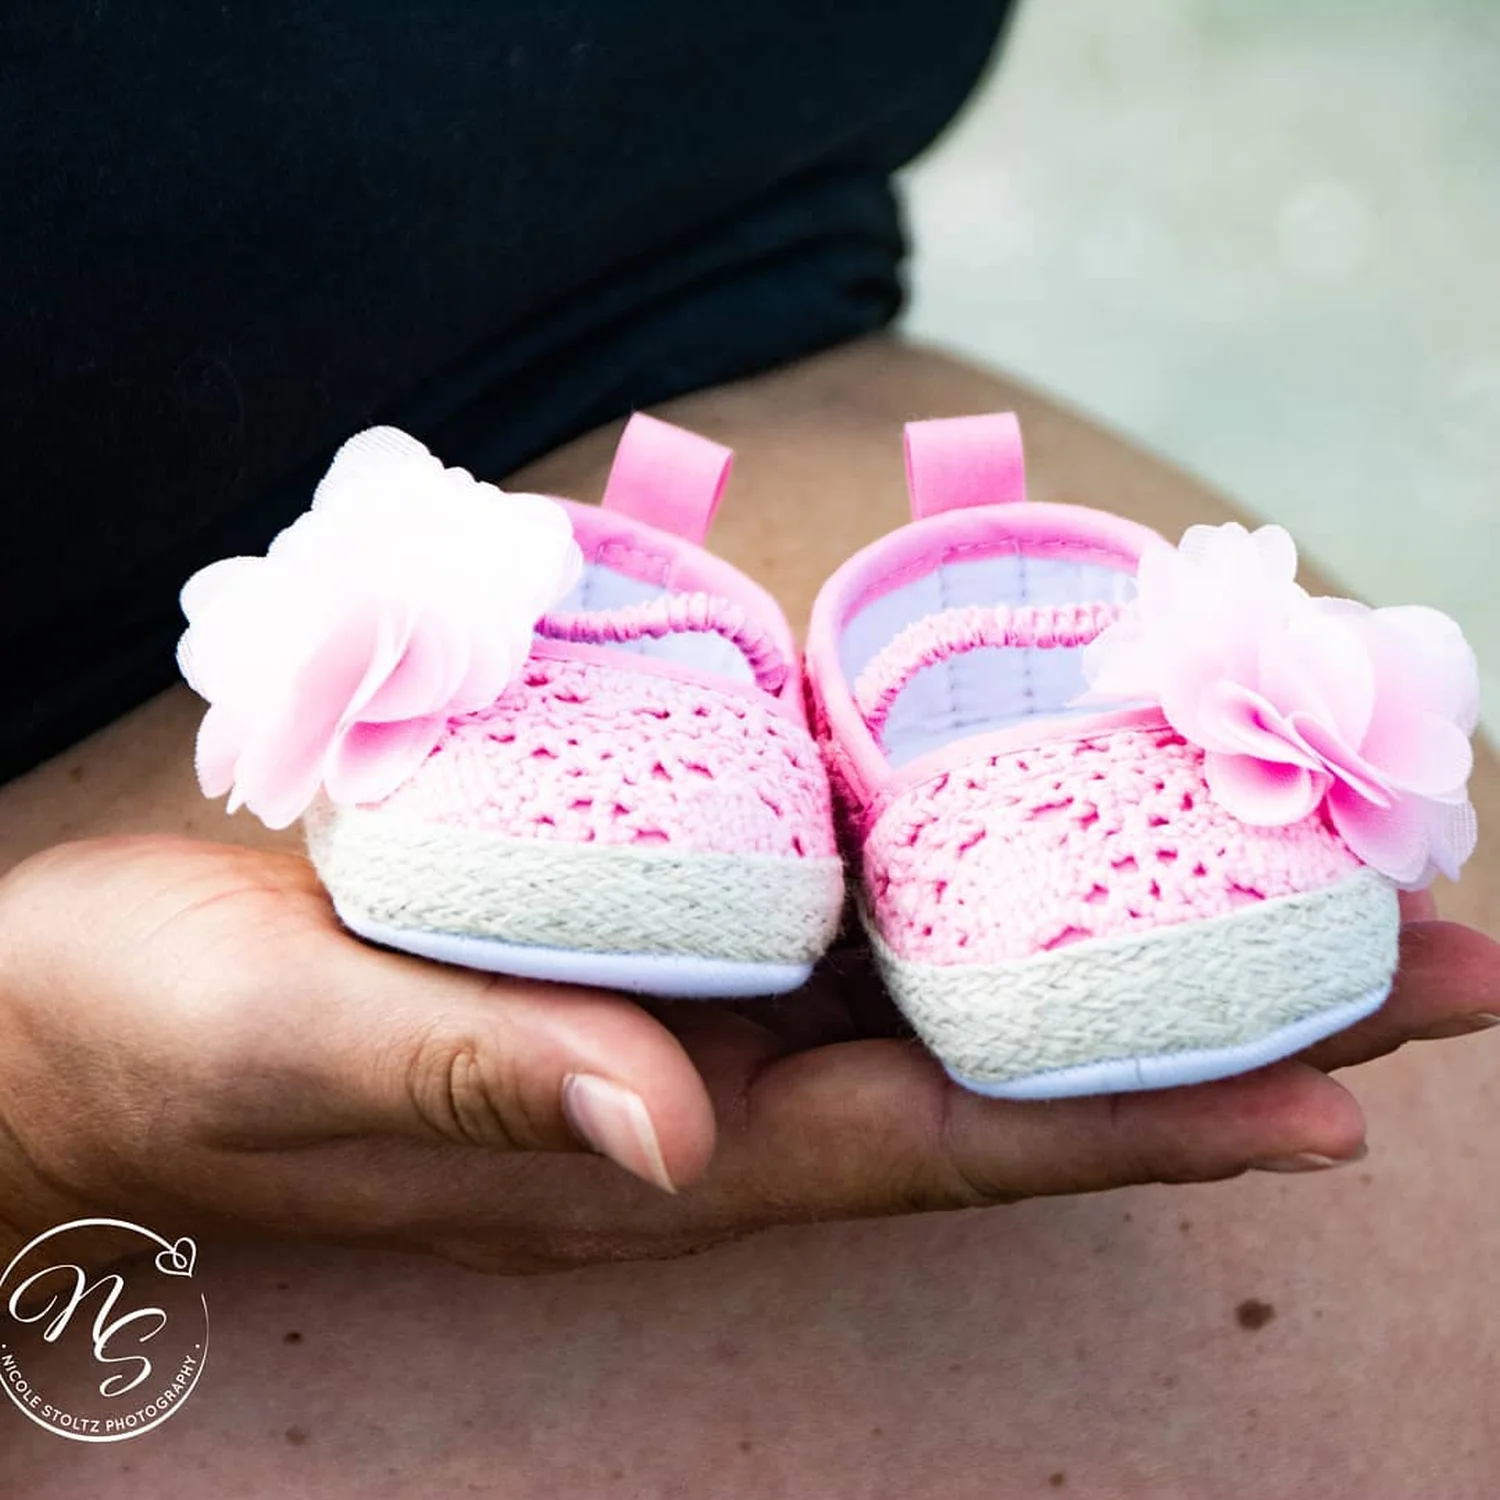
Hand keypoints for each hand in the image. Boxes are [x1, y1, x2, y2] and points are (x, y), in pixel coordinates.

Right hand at [0, 837, 1494, 1272]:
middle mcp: (702, 1089)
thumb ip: (479, 1076)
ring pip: (937, 972)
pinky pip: (829, 891)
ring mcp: (677, 1007)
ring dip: (1109, 921)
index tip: (1349, 1090)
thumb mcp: (290, 1045)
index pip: (946, 1146)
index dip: (1144, 1126)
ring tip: (1280, 857)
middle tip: (1413, 950)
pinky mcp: (632, 926)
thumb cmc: (153, 1039)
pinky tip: (1021, 787)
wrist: (63, 1011)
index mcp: (651, 1148)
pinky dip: (947, 846)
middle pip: (998, 1060)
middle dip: (1208, 1016)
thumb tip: (682, 1134)